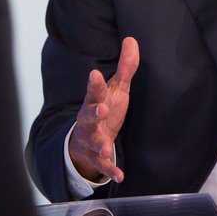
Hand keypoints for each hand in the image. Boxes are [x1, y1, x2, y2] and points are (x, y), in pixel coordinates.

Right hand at [68, 37, 139, 182]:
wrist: (85, 140)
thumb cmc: (104, 109)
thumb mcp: (117, 89)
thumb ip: (125, 67)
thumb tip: (131, 40)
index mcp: (96, 101)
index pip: (95, 91)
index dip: (94, 84)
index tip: (94, 74)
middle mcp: (90, 120)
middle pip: (89, 115)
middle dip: (94, 112)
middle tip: (102, 109)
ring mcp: (91, 139)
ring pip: (92, 141)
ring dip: (100, 144)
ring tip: (106, 148)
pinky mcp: (95, 156)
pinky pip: (101, 164)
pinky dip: (110, 169)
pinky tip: (120, 175)